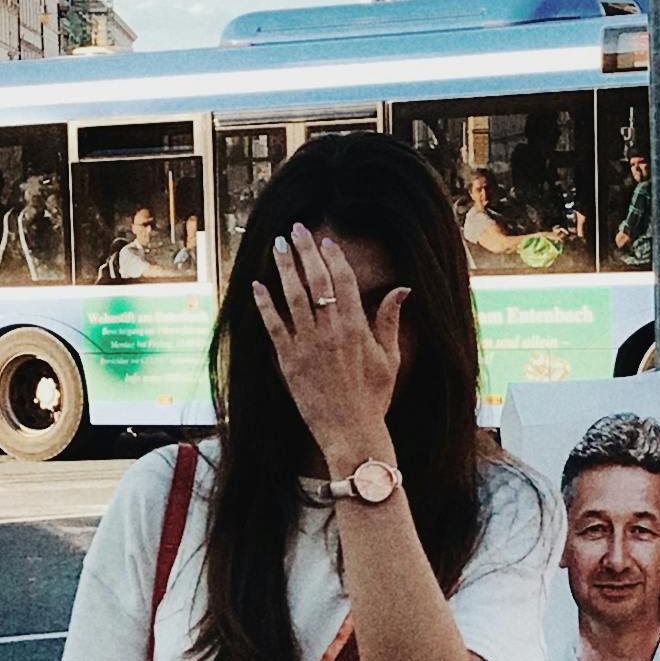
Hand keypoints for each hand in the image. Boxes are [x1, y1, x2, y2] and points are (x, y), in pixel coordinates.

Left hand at [255, 226, 403, 478]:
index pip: (344, 281)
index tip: (326, 241)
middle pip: (317, 281)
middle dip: (306, 251)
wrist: (351, 431)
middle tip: (297, 229)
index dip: (333, 258)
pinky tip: (257, 285)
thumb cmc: (373, 397)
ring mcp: (308, 345)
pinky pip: (274, 326)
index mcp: (357, 328)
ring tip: (278, 245)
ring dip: (284, 268)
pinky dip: (265, 304)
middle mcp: (331, 332)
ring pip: (293, 297)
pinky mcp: (289, 361)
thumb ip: (390, 320)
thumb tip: (402, 289)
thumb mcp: (390, 357)